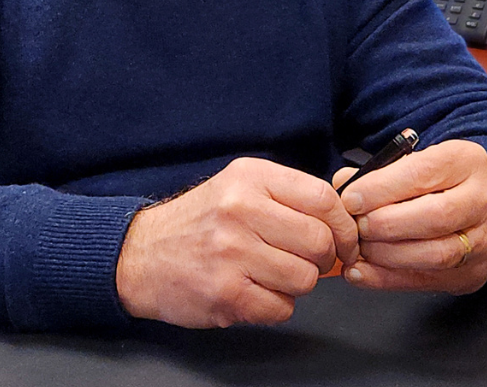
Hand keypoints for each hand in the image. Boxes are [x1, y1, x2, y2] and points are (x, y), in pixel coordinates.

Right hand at [116, 157, 359, 327]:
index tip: (344, 240)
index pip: (322, 198)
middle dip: (322, 258)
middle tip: (305, 260)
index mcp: (250, 177)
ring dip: (295, 284)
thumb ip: (287, 197)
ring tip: (270, 274)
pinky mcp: (226, 292)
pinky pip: (281, 308)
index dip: (344, 225)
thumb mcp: (238, 187)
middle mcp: (241, 209)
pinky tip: (252, 291)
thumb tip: (341, 222)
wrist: (142, 253)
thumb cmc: (199, 221)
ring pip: (304, 278)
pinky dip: (274, 305)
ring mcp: (233, 251)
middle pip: (319, 241)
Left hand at [333, 139, 486, 293]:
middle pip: (434, 216)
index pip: (422, 173)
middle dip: (386, 223)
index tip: (350, 198)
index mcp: (466, 161)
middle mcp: (482, 200)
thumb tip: (343, 184)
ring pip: (435, 254)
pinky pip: (428, 281)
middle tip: (356, 226)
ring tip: (359, 248)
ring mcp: (485, 241)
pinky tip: (361, 272)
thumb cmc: (442, 182)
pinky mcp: (474, 274)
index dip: (381, 188)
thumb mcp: (419, 161)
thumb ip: (380, 171)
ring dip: (388, 254)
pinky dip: (388, 279)